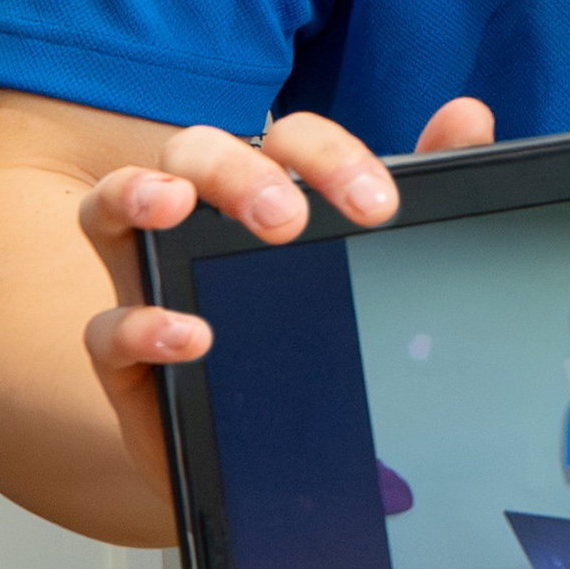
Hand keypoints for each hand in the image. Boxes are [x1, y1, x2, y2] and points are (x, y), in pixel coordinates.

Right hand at [68, 100, 496, 402]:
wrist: (295, 454)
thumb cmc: (329, 333)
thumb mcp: (384, 261)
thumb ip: (431, 187)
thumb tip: (466, 114)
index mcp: (267, 188)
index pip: (285, 142)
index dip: (328, 157)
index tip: (377, 206)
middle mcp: (199, 219)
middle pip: (192, 151)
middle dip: (238, 172)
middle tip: (288, 219)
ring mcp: (152, 279)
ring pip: (110, 206)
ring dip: (139, 192)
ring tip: (177, 208)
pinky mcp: (126, 356)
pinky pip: (102, 327)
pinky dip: (137, 322)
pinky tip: (189, 334)